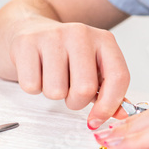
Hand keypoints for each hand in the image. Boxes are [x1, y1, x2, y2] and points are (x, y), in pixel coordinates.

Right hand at [9, 18, 129, 126]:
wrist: (31, 28)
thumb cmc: (67, 53)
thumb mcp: (94, 66)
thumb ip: (110, 91)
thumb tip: (121, 114)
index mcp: (105, 40)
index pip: (118, 77)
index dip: (109, 105)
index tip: (97, 119)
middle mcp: (81, 34)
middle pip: (84, 89)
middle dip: (75, 102)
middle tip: (69, 91)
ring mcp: (53, 36)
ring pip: (56, 92)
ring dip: (54, 94)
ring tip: (53, 77)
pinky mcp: (26, 43)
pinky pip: (31, 86)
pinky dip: (34, 87)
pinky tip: (37, 70)